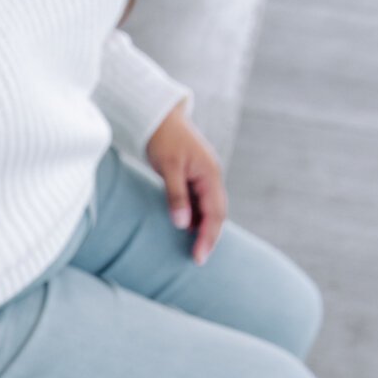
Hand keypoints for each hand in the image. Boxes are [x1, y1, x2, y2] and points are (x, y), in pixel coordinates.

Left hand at [145, 102, 226, 264]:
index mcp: (211, 174)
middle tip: (198, 260)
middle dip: (209, 238)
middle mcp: (212, 177)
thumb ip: (176, 196)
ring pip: (210, 209)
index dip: (208, 237)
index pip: (215, 213)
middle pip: (218, 214)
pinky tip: (187, 230)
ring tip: (194, 250)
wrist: (160, 117)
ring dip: (204, 229)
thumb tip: (183, 225)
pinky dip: (196, 218)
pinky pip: (201, 203)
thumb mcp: (168, 167)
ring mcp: (205, 177)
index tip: (199, 257)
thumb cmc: (163, 139)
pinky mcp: (195, 178)